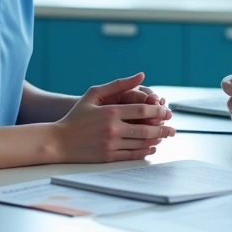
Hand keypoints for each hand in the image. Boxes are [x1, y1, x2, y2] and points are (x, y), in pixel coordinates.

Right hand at [54, 73, 174, 162]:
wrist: (58, 141)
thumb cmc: (76, 116)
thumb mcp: (94, 94)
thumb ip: (118, 84)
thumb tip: (141, 75)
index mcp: (110, 112)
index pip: (142, 110)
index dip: (158, 111)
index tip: (167, 111)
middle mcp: (112, 128)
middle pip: (145, 129)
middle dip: (163, 128)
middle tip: (173, 128)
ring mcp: (110, 144)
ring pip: (141, 143)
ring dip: (156, 140)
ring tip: (165, 137)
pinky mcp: (108, 157)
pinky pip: (132, 155)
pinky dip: (145, 152)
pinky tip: (152, 148)